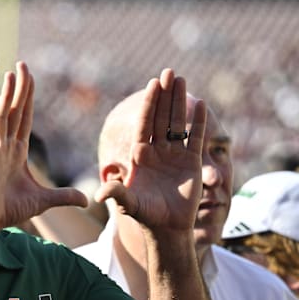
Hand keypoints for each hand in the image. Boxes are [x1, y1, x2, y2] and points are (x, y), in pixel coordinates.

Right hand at [0, 61, 86, 231]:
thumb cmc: (9, 210)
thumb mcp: (44, 200)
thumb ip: (63, 196)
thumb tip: (87, 199)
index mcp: (17, 151)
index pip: (24, 117)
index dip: (27, 97)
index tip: (29, 77)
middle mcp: (5, 146)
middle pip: (14, 111)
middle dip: (19, 88)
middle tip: (22, 65)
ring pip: (1, 117)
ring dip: (5, 96)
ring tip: (10, 75)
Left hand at [95, 69, 206, 232]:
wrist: (167, 228)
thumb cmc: (144, 215)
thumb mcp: (128, 204)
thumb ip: (116, 194)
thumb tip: (100, 194)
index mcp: (139, 156)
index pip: (144, 124)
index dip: (148, 105)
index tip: (151, 85)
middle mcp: (156, 151)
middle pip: (160, 117)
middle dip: (163, 95)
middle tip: (168, 72)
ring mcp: (174, 155)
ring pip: (177, 123)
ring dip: (179, 102)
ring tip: (181, 79)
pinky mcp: (191, 163)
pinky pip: (195, 138)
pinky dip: (198, 122)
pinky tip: (199, 103)